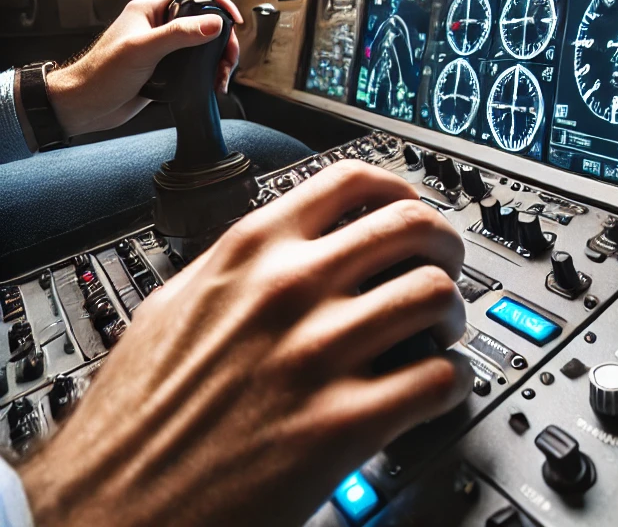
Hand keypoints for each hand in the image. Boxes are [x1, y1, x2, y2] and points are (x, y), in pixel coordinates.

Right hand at [20, 161, 471, 526]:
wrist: (105, 510)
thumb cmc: (133, 416)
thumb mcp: (177, 304)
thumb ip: (239, 263)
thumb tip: (288, 240)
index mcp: (249, 251)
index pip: (353, 181)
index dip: (401, 188)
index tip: (413, 207)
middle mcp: (288, 288)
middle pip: (411, 226)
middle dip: (444, 244)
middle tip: (444, 268)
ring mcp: (316, 354)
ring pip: (434, 294)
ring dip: (453, 312)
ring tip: (441, 333)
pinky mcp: (339, 426)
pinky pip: (438, 379)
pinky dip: (454, 381)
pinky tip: (439, 388)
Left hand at [44, 0, 242, 136]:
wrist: (84, 107)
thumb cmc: (100, 74)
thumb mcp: (142, 49)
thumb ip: (179, 34)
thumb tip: (214, 23)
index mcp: (149, 11)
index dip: (216, 3)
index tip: (234, 19)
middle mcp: (157, 27)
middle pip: (203, 23)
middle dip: (222, 39)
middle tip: (229, 57)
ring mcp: (162, 49)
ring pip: (202, 46)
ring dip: (217, 59)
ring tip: (222, 76)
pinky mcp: (165, 69)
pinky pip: (195, 65)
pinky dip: (208, 73)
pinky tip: (212, 84)